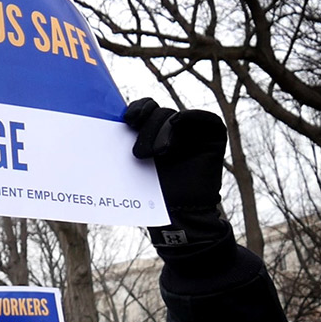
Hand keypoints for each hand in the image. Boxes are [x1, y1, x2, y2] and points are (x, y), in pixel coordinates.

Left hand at [123, 98, 227, 246]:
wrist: (179, 213)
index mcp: (151, 130)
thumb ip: (126, 143)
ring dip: (163, 129)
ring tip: (158, 153)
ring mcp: (192, 132)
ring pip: (175, 116)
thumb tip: (108, 122)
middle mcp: (171, 128)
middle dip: (148, 129)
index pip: (144, 108)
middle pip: (158, 113)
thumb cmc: (152, 192)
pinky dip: (192, 116)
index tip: (128, 120)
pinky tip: (178, 121)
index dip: (137, 108)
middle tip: (140, 153)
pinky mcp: (212, 136)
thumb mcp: (133, 164)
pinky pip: (207, 119)